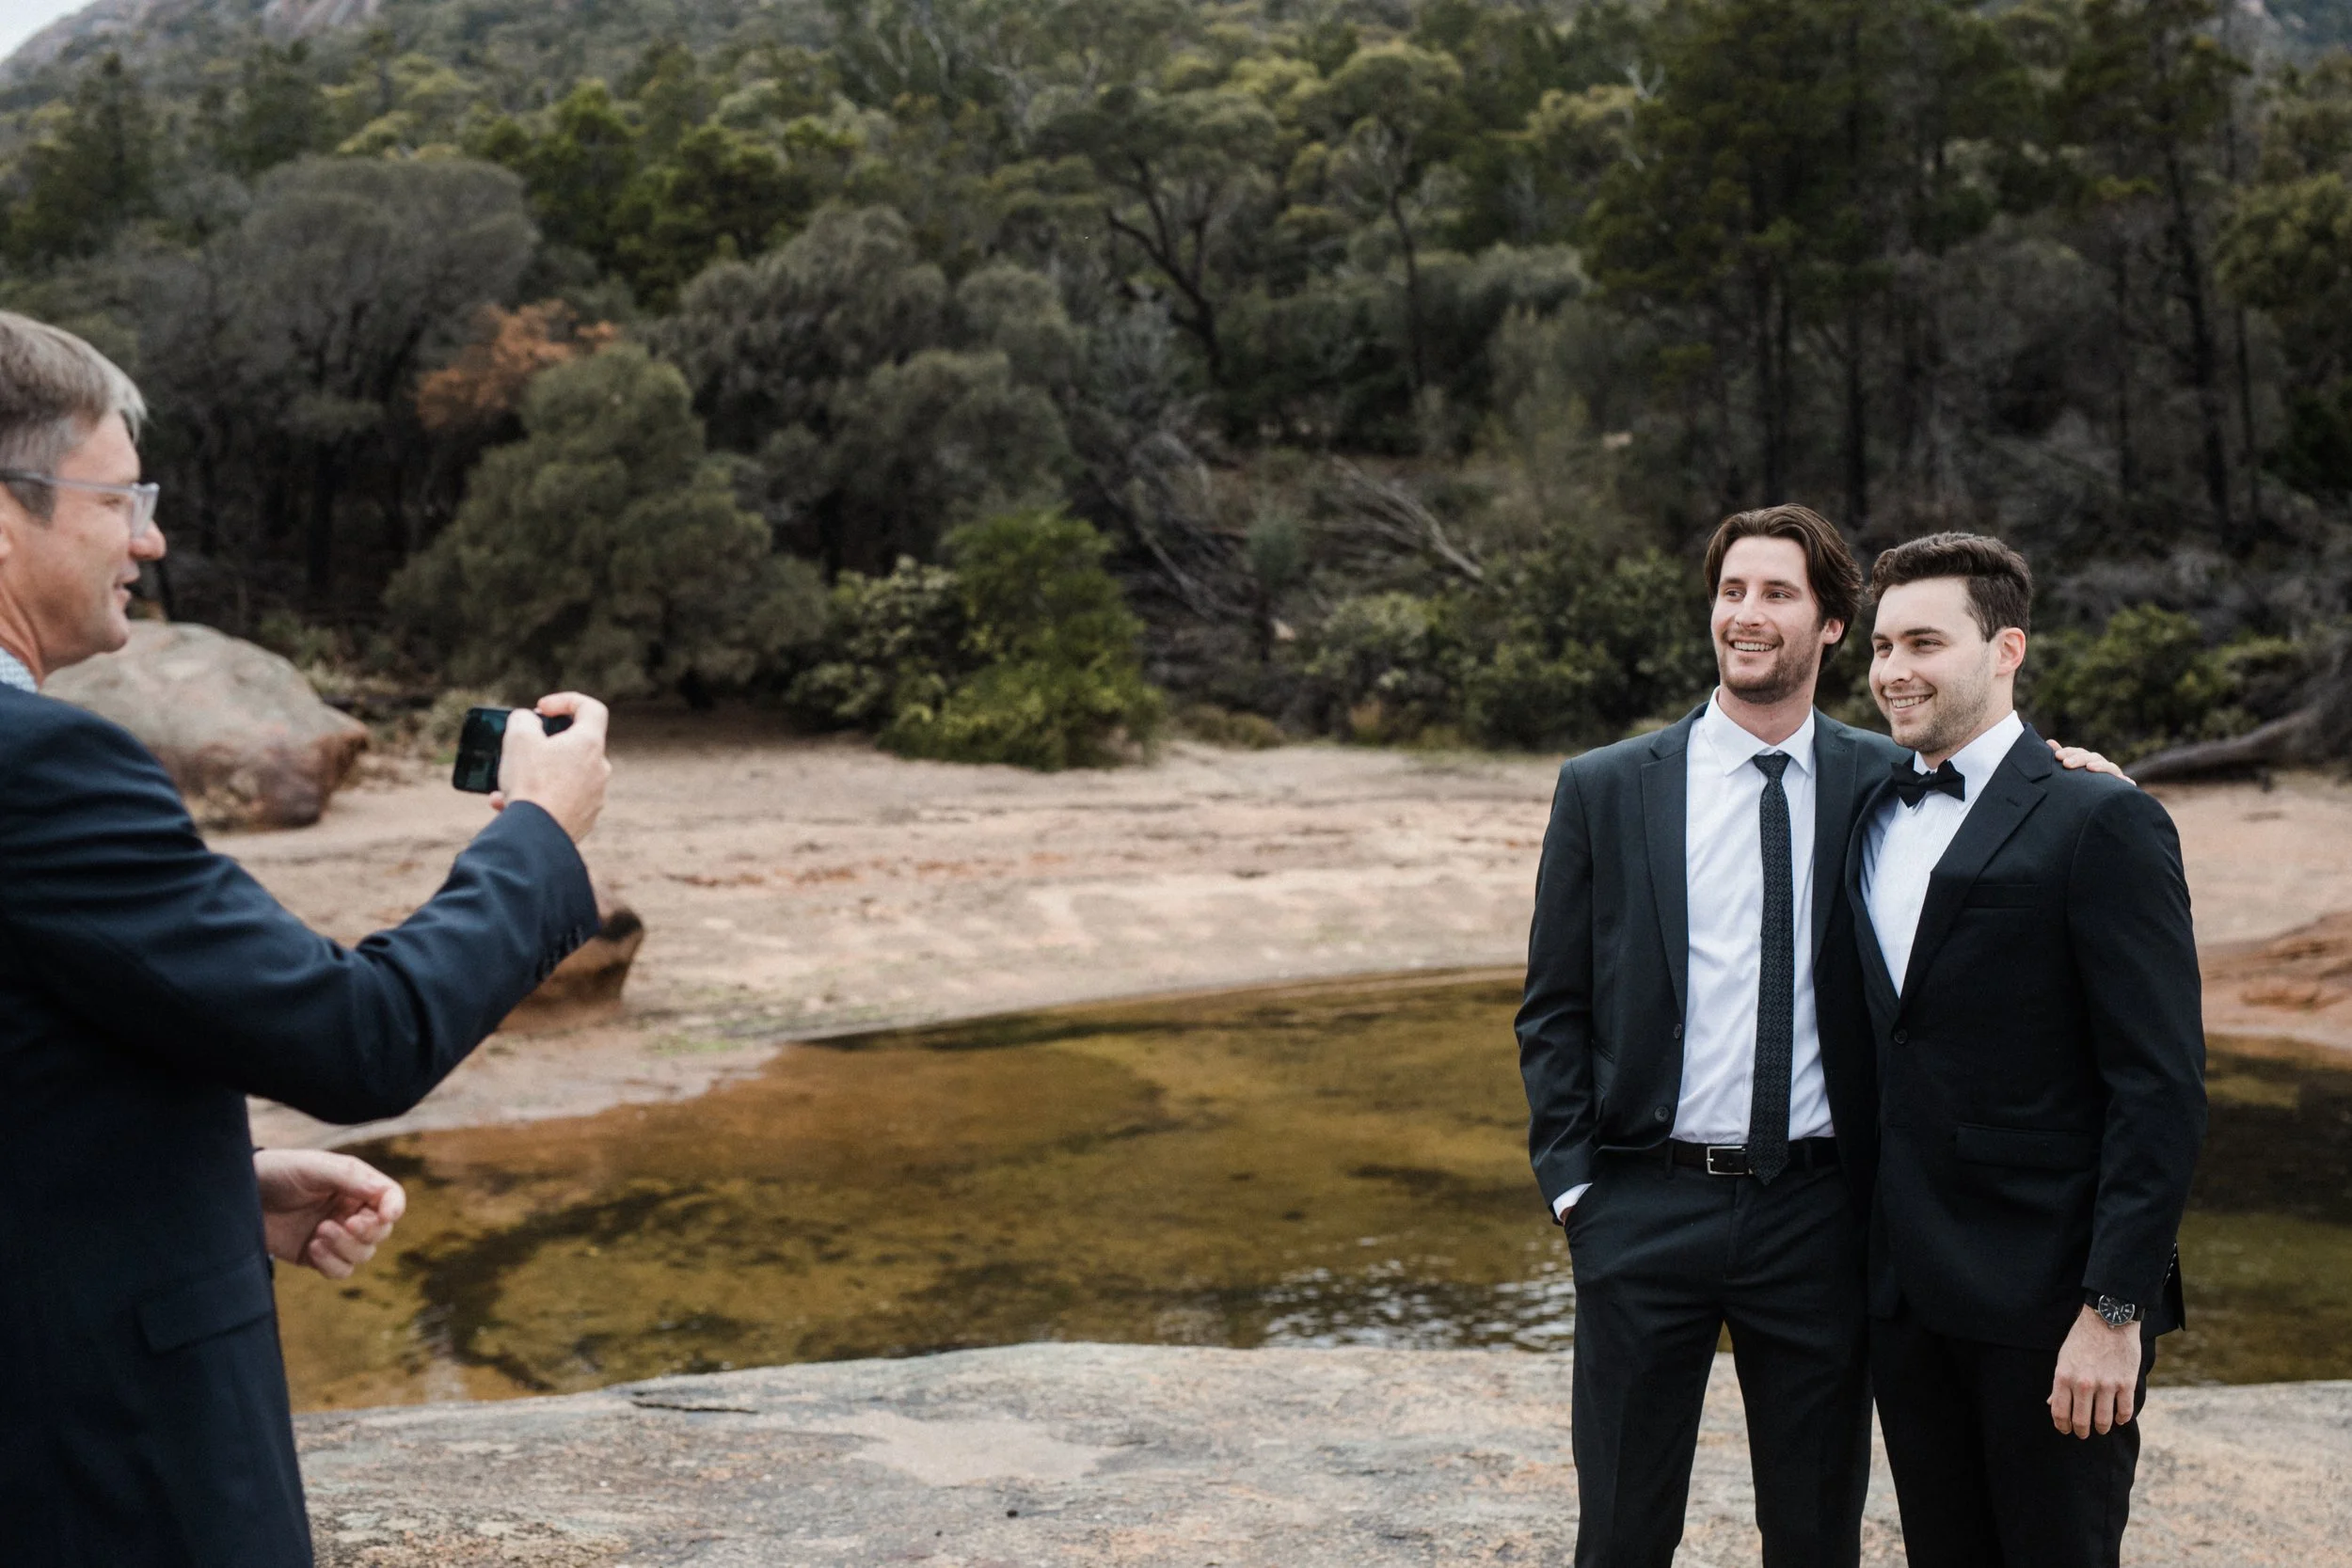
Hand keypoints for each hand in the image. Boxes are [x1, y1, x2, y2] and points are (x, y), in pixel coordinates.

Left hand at [254, 1149, 406, 1280]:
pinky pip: (340, 1271)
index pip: (390, 1198)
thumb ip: (351, 1177)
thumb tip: (387, 1196)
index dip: (394, 1208)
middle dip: (366, 1231)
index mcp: (356, 1186)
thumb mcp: (315, 1167)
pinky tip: (312, 1248)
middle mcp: (350, 1211)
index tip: (386, 1215)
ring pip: (363, 1254)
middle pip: (380, 1231)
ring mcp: (334, 1236)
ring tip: (319, 1233)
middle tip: (342, 1223)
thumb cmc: (279, 1172)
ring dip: (345, 1247)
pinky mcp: (316, 1257)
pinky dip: (331, 1263)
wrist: (237, 1197)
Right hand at [490, 692, 610, 842]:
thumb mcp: (518, 738)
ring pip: (563, 776)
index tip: (541, 710)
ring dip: (535, 775)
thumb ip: (523, 719)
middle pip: (574, 745)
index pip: (591, 708)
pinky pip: (560, 800)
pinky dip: (537, 799)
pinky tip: (507, 805)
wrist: (537, 836)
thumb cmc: (530, 783)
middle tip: (521, 748)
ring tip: (505, 784)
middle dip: (544, 744)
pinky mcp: (584, 819)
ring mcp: (594, 796)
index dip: (566, 701)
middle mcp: (599, 769)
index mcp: (589, 744)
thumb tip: (528, 722)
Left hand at [2047, 738, 2132, 783]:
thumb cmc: (2081, 782)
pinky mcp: (2122, 786)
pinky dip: (2127, 782)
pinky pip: (2125, 783)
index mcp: (2087, 760)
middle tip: (2066, 764)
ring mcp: (2113, 775)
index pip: (2079, 753)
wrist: (2098, 801)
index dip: (2069, 752)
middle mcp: (2101, 765)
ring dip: (2101, 766)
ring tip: (2090, 768)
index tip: (2057, 756)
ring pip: (2109, 767)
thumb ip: (2062, 757)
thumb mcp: (2070, 771)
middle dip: (2079, 759)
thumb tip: (2049, 741)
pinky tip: (2128, 783)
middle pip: (2092, 757)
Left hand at [2048, 1305, 2142, 1437]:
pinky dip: (2121, 1418)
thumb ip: (2058, 1383)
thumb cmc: (2082, 1339)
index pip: (2059, 1411)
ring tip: (2101, 1427)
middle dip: (2081, 1431)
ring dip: (2102, 1428)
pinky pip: (2124, 1411)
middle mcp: (2083, 1383)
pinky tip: (2118, 1417)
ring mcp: (2106, 1384)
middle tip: (2083, 1433)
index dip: (2062, 1425)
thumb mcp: (2063, 1358)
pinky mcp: (2126, 1383)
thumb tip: (2051, 1404)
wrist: (2108, 1320)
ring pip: (2104, 1421)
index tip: (2065, 1429)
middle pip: (2081, 1421)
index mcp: (2064, 1376)